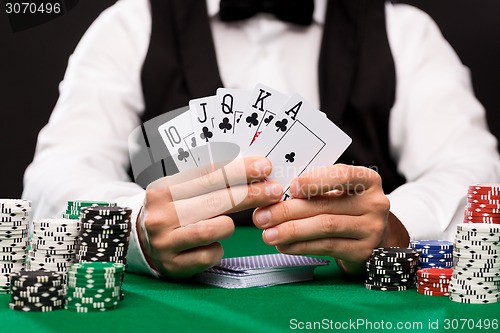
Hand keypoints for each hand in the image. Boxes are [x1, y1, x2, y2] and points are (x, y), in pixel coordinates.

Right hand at [137, 157, 282, 278]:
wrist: (140, 242)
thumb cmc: (171, 211)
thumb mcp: (180, 191)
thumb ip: (208, 181)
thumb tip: (251, 169)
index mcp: (163, 190)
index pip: (208, 175)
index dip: (240, 170)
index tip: (264, 167)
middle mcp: (162, 215)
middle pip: (216, 200)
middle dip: (250, 194)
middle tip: (274, 190)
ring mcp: (166, 242)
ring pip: (213, 229)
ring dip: (228, 225)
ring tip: (226, 224)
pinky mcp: (174, 265)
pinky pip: (210, 255)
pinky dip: (216, 249)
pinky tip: (210, 245)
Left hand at [253, 164, 408, 275]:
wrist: (374, 239)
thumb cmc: (347, 208)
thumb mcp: (339, 192)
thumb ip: (315, 188)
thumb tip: (273, 194)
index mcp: (368, 180)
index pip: (343, 175)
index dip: (316, 180)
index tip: (291, 187)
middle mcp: (375, 203)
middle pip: (326, 205)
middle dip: (288, 211)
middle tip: (262, 216)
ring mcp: (372, 229)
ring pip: (325, 228)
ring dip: (291, 231)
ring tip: (268, 234)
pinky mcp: (364, 252)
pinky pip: (326, 247)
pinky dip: (301, 246)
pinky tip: (284, 245)